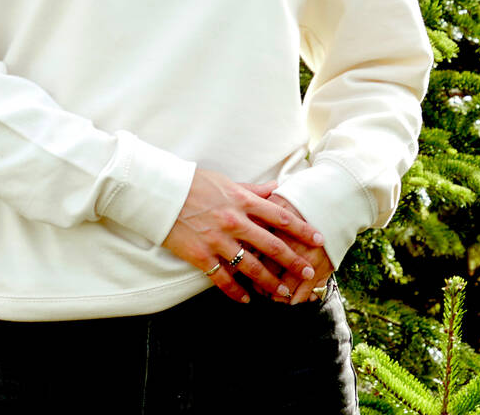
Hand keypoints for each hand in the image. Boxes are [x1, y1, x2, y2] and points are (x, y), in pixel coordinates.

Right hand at [162, 168, 324, 303]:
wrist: (160, 193)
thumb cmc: (193, 183)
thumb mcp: (226, 181)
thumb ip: (253, 190)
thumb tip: (277, 187)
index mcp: (242, 200)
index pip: (280, 216)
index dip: (302, 229)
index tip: (318, 238)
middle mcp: (234, 221)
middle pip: (271, 245)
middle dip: (293, 261)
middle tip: (308, 272)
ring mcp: (218, 240)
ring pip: (251, 266)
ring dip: (269, 282)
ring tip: (283, 293)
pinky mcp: (201, 256)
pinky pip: (223, 279)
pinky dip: (236, 291)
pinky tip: (246, 299)